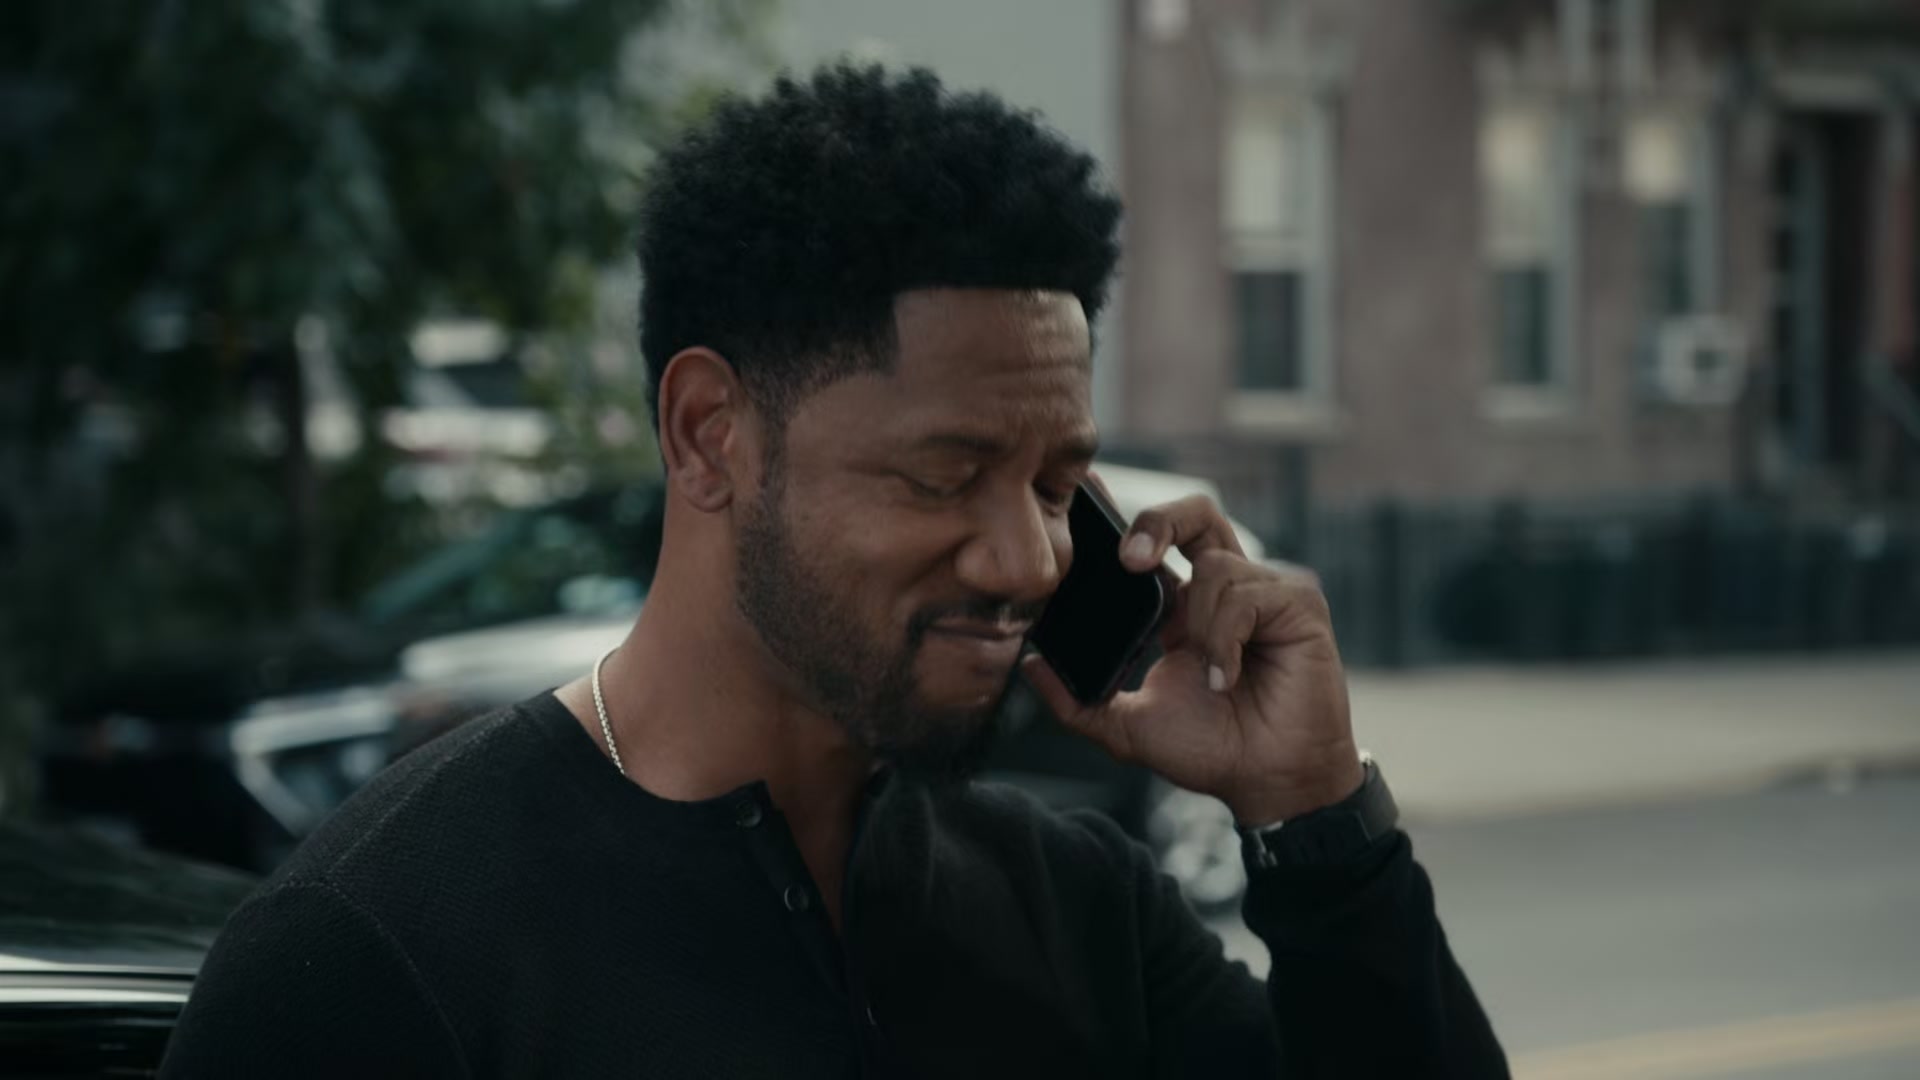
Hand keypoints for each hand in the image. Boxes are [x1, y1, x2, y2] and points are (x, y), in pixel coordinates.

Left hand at [1022, 490, 1362, 823]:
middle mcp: (1226, 589)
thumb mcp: (1127, 727)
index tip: (1089, 491)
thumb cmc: (1212, 751)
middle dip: (1159, 520)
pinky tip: (1228, 679)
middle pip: (1196, 512)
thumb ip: (1077, 701)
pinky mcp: (1299, 604)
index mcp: (1186, 606)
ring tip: (1209, 676)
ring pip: (1215, 566)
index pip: (1157, 541)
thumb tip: (1028, 667)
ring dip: (1199, 624)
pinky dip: (1225, 640)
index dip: (1126, 516)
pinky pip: (1246, 596)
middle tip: (1129, 559)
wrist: (1269, 784)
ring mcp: (1266, 592)